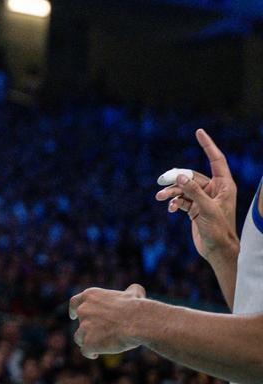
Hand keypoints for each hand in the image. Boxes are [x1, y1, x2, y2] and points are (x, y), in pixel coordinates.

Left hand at [69, 283, 145, 358]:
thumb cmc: (136, 307)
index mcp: (90, 296)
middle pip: (80, 322)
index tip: (72, 316)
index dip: (73, 310)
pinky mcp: (89, 342)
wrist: (137, 322)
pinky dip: (90, 353)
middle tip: (98, 335)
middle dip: (86, 329)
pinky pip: (85, 350)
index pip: (75, 302)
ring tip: (99, 346)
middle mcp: (83, 309)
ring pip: (79, 337)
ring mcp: (84, 326)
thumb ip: (131, 291)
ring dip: (87, 341)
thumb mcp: (132, 294)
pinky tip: (96, 354)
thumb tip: (137, 290)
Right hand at [155, 129, 237, 260]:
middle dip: (176, 179)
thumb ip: (193, 191)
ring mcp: (203, 199)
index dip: (208, 145)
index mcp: (224, 186)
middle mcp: (214, 190)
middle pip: (191, 176)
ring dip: (171, 192)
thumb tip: (179, 176)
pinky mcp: (194, 208)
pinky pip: (180, 198)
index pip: (216, 160)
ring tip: (160, 197)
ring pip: (183, 187)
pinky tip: (169, 208)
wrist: (217, 251)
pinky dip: (173, 201)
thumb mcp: (207, 209)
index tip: (199, 132)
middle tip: (162, 182)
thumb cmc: (218, 230)